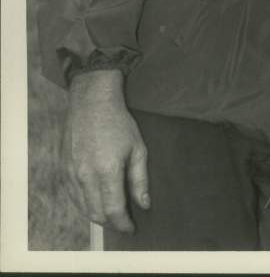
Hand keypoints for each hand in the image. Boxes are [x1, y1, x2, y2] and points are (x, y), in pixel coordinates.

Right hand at [62, 69, 149, 232]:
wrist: (91, 103)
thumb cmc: (119, 123)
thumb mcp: (137, 148)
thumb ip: (140, 179)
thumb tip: (144, 205)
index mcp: (107, 170)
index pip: (113, 210)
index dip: (123, 224)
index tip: (132, 228)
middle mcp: (85, 175)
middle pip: (96, 214)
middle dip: (111, 223)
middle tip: (123, 222)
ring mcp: (71, 174)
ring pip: (82, 209)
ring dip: (97, 216)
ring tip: (111, 215)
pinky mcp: (63, 170)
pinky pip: (72, 198)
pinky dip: (84, 206)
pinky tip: (95, 203)